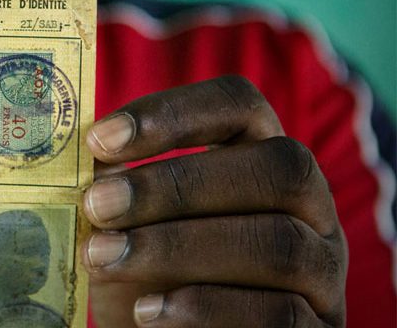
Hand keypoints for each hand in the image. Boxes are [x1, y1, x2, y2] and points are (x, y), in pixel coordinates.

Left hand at [83, 75, 346, 326]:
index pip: (240, 106)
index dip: (173, 112)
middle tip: (97, 205)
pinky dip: (206, 310)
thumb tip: (89, 163)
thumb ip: (118, 192)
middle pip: (274, 167)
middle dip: (175, 185)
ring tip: (104, 258)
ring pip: (279, 244)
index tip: (100, 139)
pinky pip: (280, 315)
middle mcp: (310, 206)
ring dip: (177, 248)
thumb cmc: (149, 279)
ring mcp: (324, 271)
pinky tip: (147, 312)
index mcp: (261, 160)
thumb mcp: (127, 228)